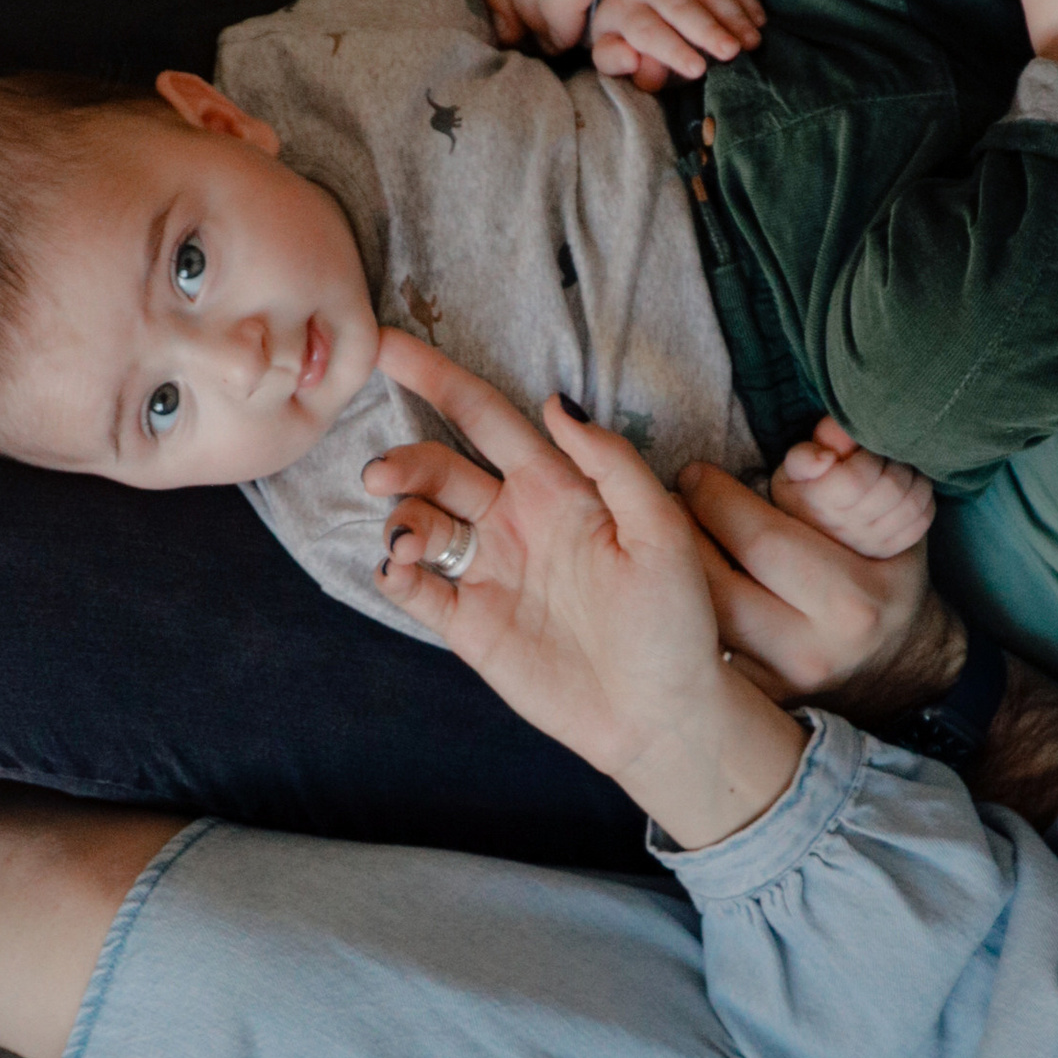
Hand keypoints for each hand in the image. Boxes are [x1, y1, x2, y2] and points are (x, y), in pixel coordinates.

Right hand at [366, 332, 803, 847]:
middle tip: (383, 472)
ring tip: (408, 539)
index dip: (436, 377)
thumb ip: (608, 462)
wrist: (661, 713)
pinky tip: (401, 567)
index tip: (385, 345)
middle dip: (404, 458)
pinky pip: (416, 587)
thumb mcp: (659, 528)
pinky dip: (394, 570)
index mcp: (556, 487)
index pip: (485, 416)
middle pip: (440, 467)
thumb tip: (554, 401)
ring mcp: (488, 572)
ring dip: (400, 516)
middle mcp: (515, 521)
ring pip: (420, 520)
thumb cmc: (674, 620)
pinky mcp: (470, 624)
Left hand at [589, 0, 764, 90]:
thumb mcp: (609, 52)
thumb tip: (631, 60)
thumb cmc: (624, 37)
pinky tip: (759, 21)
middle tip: (731, 51)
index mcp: (623, 9)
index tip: (698, 69)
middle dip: (708, 29)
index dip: (673, 51)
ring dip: (734, 16)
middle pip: (680, 6)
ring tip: (752, 42)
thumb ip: (616, 61)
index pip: (648, 31)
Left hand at [677, 454, 961, 720]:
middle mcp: (812, 651)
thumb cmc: (885, 573)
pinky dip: (678, 612)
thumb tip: (820, 436)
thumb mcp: (891, 518)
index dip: (715, 497)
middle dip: (682, 531)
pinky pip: (701, 648)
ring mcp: (779, 684)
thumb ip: (854, 471)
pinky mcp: (754, 699)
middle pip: (717, 584)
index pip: (761, 538)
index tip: (694, 473)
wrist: (897, 665)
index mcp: (851, 600)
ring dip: (672, 572)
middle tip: (664, 499)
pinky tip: (672, 584)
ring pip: (699, 620)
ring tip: (661, 537)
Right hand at [769, 418, 935, 561]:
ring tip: (897, 467)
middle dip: (892, 461)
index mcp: (817, 506)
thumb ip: (805, 456)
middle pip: (890, 488)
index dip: (866, 456)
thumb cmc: (804, 488)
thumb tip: (827, 458)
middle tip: (883, 454)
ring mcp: (870, 544)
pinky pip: (921, 520)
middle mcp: (845, 530)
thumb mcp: (793, 469)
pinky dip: (922, 498)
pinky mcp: (889, 550)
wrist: (810, 534)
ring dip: (912, 477)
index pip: (856, 479)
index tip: (861, 449)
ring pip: (911, 503)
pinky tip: (907, 488)